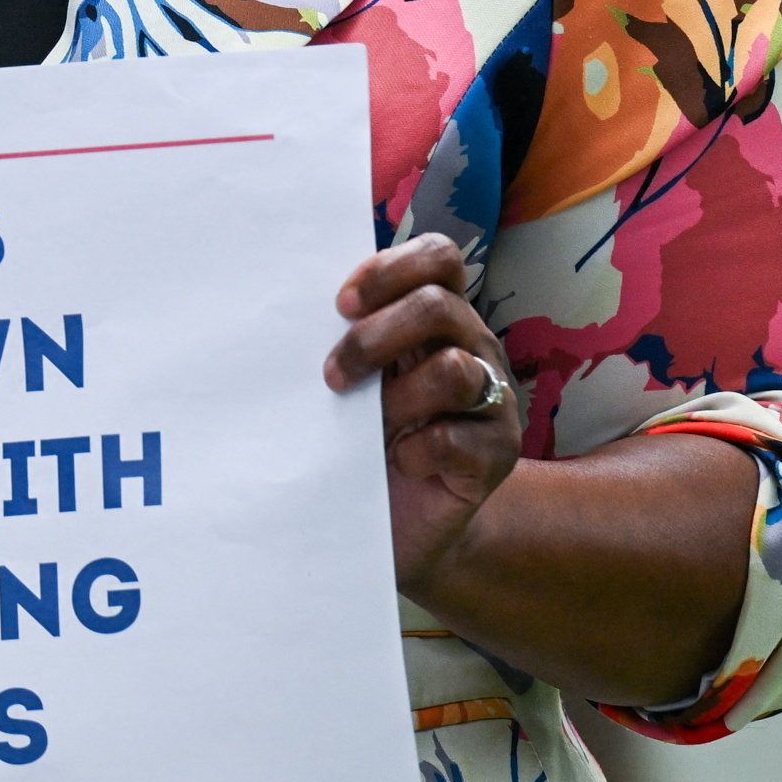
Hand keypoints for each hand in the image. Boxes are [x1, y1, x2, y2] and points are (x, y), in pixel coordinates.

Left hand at [324, 231, 522, 599]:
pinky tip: (400, 462)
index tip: (339, 303)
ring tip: (370, 426)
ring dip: (397, 396)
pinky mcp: (496, 455)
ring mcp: (492, 402)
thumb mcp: (353, 380)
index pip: (438, 258)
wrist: (400, 523)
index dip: (389, 269)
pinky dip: (415, 449)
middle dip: (375, 335)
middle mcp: (473, 349)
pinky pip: (456, 437)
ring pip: (455, 368)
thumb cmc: (363, 438)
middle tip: (333, 374)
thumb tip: (285, 299)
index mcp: (438, 319)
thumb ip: (341, 336)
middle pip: (439, 305)